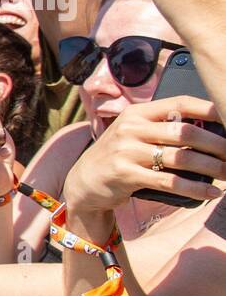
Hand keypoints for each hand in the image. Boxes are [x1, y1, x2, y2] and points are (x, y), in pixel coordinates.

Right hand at [61, 96, 225, 214]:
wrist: (83, 182)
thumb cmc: (117, 158)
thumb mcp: (133, 135)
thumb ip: (161, 129)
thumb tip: (208, 132)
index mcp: (136, 113)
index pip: (179, 103)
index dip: (208, 109)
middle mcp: (130, 129)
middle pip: (185, 132)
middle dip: (216, 145)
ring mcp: (126, 151)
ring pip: (180, 157)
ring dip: (210, 167)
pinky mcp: (125, 175)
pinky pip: (168, 181)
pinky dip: (194, 188)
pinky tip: (210, 192)